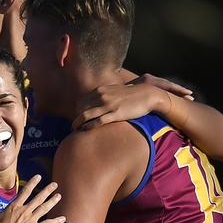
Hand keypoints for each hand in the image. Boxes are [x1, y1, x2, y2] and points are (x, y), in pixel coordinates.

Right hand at [0, 175, 64, 222]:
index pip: (25, 191)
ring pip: (44, 209)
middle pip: (38, 198)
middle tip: (55, 184)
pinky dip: (55, 221)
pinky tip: (63, 219)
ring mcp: (31, 220)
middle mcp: (25, 211)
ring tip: (59, 196)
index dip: (33, 183)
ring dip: (52, 202)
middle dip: (47, 190)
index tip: (39, 176)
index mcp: (14, 207)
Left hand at [72, 74, 193, 130]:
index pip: (81, 102)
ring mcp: (108, 105)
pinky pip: (97, 122)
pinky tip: (85, 131)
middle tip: (74, 128)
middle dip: (75, 119)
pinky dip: (88, 127)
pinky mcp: (116, 114)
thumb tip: (95, 104)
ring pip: (85, 116)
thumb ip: (103, 96)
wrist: (148, 94)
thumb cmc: (131, 95)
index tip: (77, 120)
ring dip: (77, 125)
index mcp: (100, 90)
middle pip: (80, 109)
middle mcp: (102, 96)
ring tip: (75, 132)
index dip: (77, 113)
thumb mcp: (114, 91)